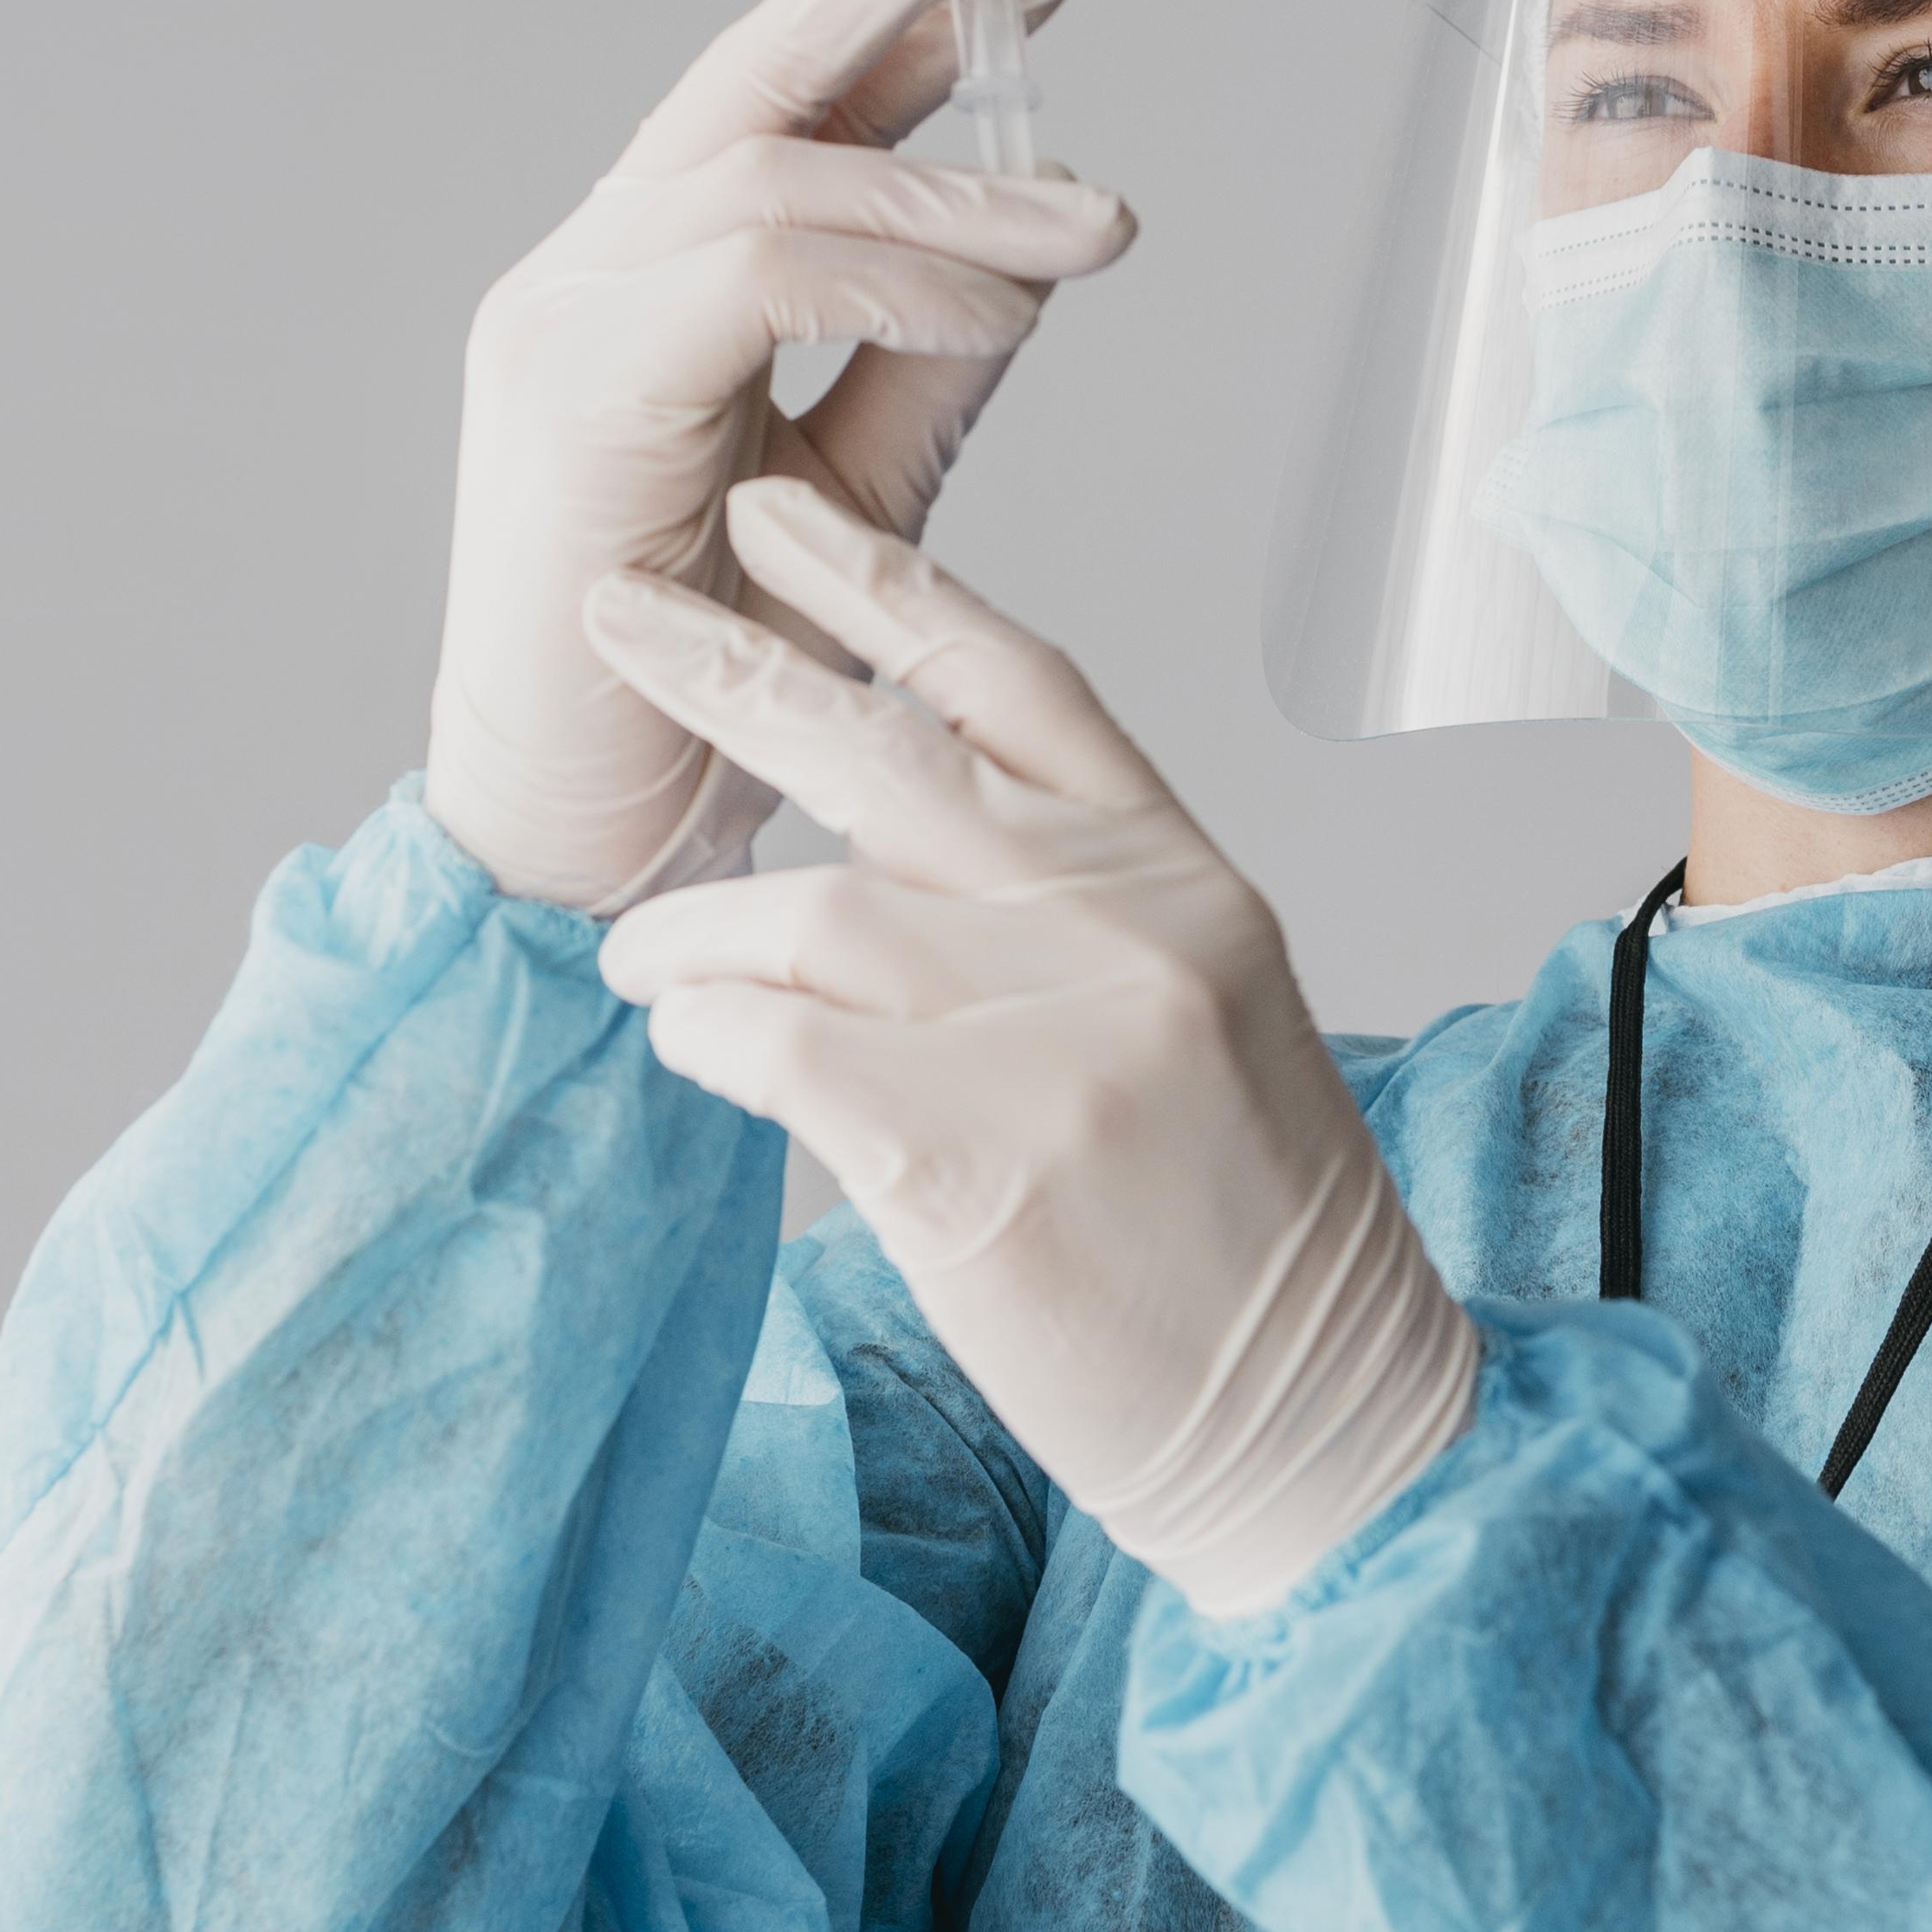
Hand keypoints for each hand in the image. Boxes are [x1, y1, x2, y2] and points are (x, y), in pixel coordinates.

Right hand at [425, 0, 1135, 912]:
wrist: (587, 846)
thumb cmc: (710, 696)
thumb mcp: (862, 500)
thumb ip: (926, 367)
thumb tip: (1036, 254)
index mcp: (663, 290)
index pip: (801, 110)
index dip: (919, 12)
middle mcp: (597, 274)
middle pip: (761, 75)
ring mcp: (565, 317)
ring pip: (778, 169)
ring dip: (960, 178)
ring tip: (1102, 212)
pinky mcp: (572, 386)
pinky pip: (757, 269)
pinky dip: (896, 270)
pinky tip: (1006, 293)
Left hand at [586, 481, 1477, 1613]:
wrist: (1320, 1417)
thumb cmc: (1239, 1236)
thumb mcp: (1193, 1017)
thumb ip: (1061, 913)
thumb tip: (853, 857)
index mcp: (1186, 878)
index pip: (1019, 682)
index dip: (885, 584)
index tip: (773, 514)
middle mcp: (1132, 930)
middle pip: (887, 752)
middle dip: (728, 667)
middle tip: (612, 615)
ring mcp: (1063, 1039)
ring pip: (802, 913)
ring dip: (685, 933)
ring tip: (639, 958)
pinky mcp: (982, 1158)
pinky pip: (773, 1048)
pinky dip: (703, 1037)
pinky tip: (692, 1048)